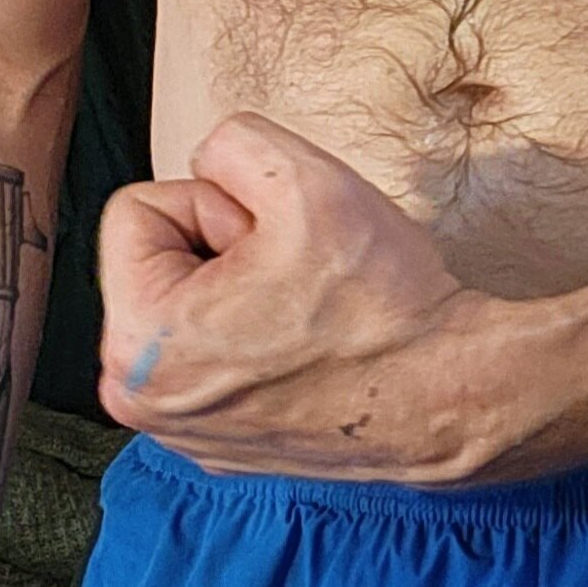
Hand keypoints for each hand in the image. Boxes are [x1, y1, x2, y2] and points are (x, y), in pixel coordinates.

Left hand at [96, 112, 499, 479]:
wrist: (451, 394)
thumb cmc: (380, 302)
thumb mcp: (305, 178)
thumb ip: (230, 141)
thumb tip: (206, 163)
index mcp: (137, 342)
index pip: (137, 210)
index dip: (216, 204)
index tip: (272, 243)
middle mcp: (139, 400)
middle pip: (159, 261)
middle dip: (223, 249)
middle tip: (294, 279)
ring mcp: (179, 431)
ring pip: (190, 305)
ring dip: (240, 292)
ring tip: (304, 314)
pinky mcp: (218, 445)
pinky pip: (215, 355)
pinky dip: (255, 339)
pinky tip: (309, 349)